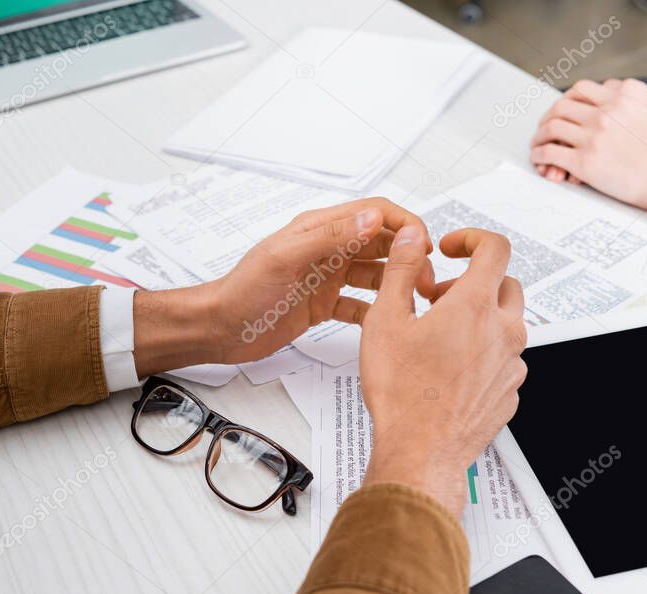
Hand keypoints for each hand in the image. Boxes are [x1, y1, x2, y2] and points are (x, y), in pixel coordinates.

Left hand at [132, 198, 434, 376]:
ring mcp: (326, 277)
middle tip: (426, 280)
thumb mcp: (287, 260)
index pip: (374, 212)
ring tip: (414, 301)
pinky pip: (358, 304)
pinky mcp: (323, 304)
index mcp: (319, 229)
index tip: (425, 245)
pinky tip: (387, 321)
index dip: (404, 223)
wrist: (220, 328)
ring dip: (395, 282)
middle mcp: (326, 249)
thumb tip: (374, 218)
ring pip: (374, 273)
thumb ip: (331, 238)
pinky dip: (375, 311)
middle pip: (380, 242)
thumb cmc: (244, 292)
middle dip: (407, 255)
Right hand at [360, 228, 526, 514]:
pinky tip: (450, 368)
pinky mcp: (510, 392)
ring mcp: (511, 364)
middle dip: (472, 281)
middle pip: (505, 284)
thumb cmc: (402, 393)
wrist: (420, 450)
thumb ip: (401, 270)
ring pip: (507, 323)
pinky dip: (483, 352)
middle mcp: (504, 331)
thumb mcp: (385, 319)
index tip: (452, 247)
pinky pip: (504, 359)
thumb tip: (411, 238)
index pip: (494, 249)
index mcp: (475, 306)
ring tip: (439, 337)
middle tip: (437, 297)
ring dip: (479, 318)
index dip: (471, 238)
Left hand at [534, 79, 646, 182]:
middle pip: (561, 107)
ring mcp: (593, 137)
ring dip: (539, 138)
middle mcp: (605, 113)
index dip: (565, 100)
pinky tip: (540, 160)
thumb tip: (601, 115)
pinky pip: (549, 153)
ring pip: (550, 129)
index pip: (581, 89)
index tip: (560, 111)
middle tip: (544, 131)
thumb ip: (623, 111)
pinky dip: (539, 156)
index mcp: (621, 98)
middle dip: (548, 119)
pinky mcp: (585, 161)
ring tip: (538, 147)